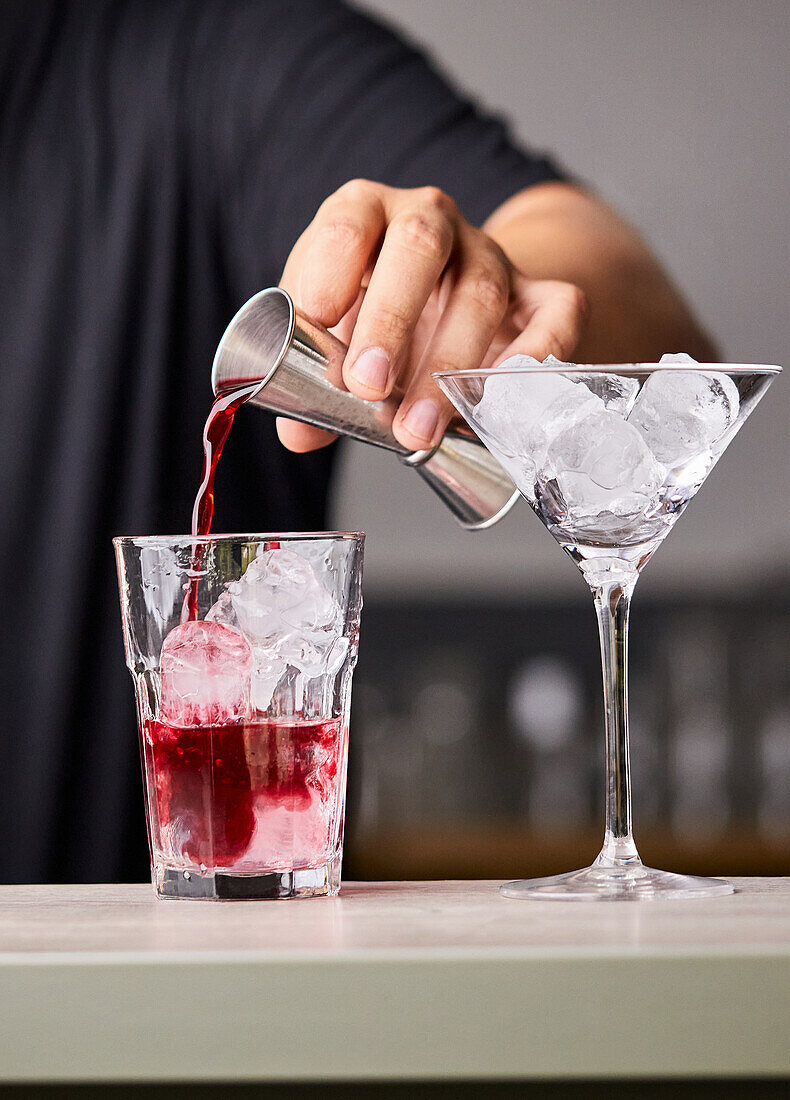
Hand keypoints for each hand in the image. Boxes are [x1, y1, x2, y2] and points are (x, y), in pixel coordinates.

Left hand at [277, 180, 587, 452]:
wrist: (440, 303)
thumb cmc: (371, 314)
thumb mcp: (329, 331)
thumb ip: (308, 377)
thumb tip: (299, 433)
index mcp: (367, 212)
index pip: (348, 223)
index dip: (328, 272)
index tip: (315, 324)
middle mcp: (432, 220)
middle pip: (420, 248)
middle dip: (391, 321)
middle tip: (368, 386)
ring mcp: (491, 255)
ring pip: (482, 291)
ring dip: (448, 366)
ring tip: (417, 429)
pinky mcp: (540, 294)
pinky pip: (556, 312)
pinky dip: (537, 357)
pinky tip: (501, 405)